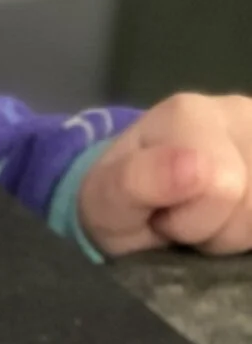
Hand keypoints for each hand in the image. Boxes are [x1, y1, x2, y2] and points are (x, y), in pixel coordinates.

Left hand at [77, 95, 251, 258]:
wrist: (137, 199)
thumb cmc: (120, 200)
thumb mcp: (106, 200)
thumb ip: (138, 181)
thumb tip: (195, 167)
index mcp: (190, 114)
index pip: (222, 188)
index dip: (187, 221)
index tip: (160, 214)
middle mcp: (241, 111)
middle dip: (217, 229)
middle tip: (184, 220)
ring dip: (242, 232)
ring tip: (210, 217)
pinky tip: (236, 213)